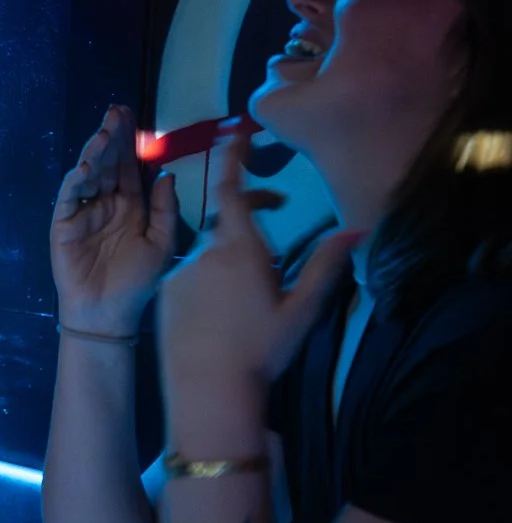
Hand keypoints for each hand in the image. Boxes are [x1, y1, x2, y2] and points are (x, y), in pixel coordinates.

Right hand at [51, 104, 178, 335]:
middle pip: (107, 163)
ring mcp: (82, 212)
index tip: (133, 117)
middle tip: (116, 112)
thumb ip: (165, 208)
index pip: (128, 167)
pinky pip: (69, 196)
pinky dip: (76, 179)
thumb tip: (166, 174)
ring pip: (88, 174)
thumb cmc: (137, 282)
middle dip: (111, 137)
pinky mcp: (63, 224)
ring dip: (95, 152)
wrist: (108, 313)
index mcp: (130, 206)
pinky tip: (86, 166)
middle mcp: (105, 203)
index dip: (130, 143)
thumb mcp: (161, 242)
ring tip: (103, 132)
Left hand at [158, 129, 360, 394]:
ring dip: (229, 255)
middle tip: (277, 211)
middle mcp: (205, 252)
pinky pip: (189, 273)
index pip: (231, 190)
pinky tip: (222, 309)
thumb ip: (326, 266)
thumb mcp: (302, 309)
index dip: (233, 158)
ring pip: (208, 251)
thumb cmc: (261, 350)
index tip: (236, 133)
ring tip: (250, 287)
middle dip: (250, 212)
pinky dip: (208, 278)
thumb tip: (357, 230)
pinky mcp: (164, 293)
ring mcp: (179, 272)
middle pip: (226, 221)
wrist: (207, 389)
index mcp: (240, 249)